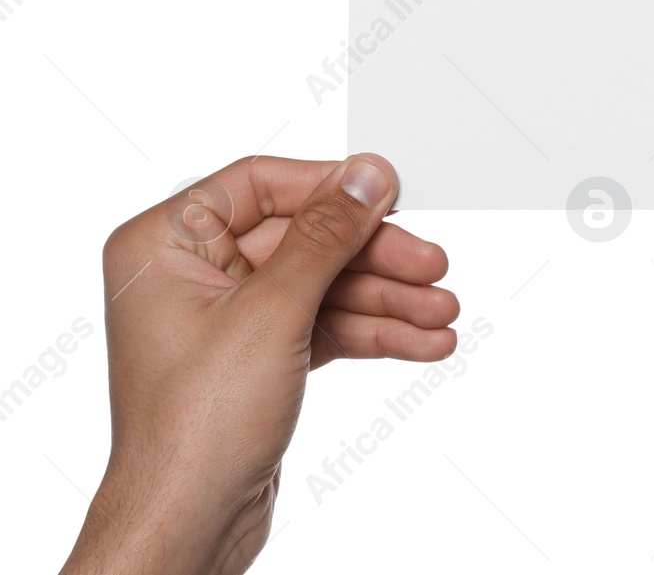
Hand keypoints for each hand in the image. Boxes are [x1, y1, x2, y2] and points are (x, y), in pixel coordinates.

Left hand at [62, 155, 458, 574]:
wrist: (187, 524)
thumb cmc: (192, 429)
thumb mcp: (272, 313)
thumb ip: (325, 236)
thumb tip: (366, 175)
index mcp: (165, 244)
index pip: (261, 185)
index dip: (332, 188)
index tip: (392, 193)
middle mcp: (192, 274)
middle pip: (305, 238)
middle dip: (375, 258)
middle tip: (433, 267)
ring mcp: (227, 318)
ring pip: (324, 285)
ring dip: (387, 300)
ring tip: (442, 315)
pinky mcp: (259, 357)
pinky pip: (326, 324)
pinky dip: (373, 331)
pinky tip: (421, 341)